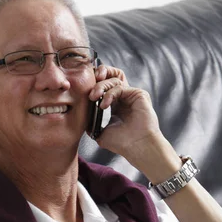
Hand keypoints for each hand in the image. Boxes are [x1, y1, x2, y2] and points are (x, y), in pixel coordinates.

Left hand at [88, 65, 180, 181]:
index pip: (106, 85)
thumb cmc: (122, 143)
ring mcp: (132, 95)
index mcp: (116, 105)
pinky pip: (120, 87)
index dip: (95, 82)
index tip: (84, 87)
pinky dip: (110, 94)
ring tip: (93, 98)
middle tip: (89, 86)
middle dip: (100, 74)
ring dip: (101, 86)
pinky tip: (104, 105)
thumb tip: (81, 118)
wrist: (136, 147)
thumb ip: (91, 122)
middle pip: (112, 75)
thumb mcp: (100, 132)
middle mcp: (125, 97)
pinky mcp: (139, 94)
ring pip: (115, 80)